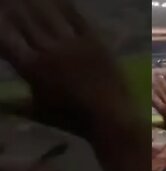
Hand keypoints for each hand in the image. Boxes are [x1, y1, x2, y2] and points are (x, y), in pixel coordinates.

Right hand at [0, 0, 127, 119]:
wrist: (110, 116)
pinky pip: (75, 16)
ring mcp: (71, 43)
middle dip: (12, 7)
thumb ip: (18, 99)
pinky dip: (64, 5)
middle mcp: (47, 50)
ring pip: (47, 13)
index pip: (5, 38)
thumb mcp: (38, 110)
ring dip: (34, 2)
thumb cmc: (72, 118)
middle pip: (24, 20)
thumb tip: (5, 98)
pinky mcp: (93, 40)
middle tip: (9, 1)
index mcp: (30, 68)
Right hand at [152, 73, 165, 137]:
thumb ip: (155, 123)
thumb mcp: (165, 126)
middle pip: (160, 92)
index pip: (153, 99)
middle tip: (151, 77)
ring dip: (163, 82)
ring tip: (159, 76)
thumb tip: (148, 123)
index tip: (146, 86)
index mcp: (163, 110)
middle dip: (155, 84)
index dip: (149, 92)